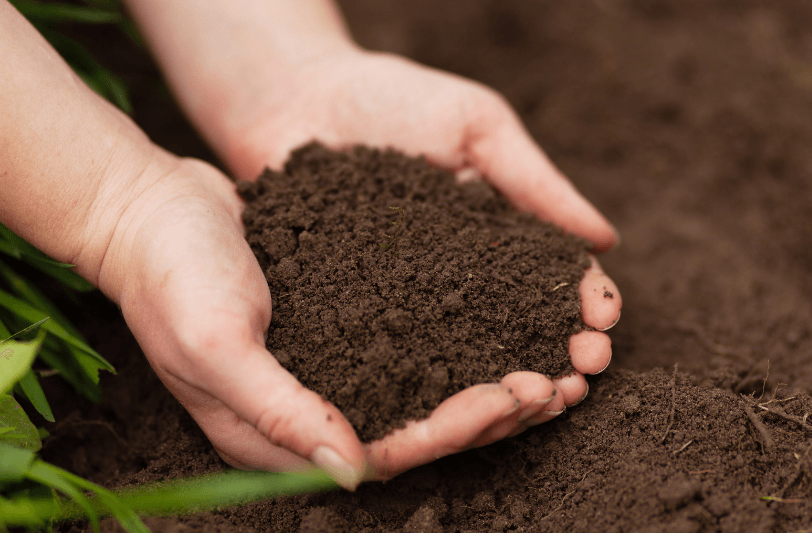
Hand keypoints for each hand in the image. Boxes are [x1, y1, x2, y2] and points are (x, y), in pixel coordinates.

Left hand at [207, 49, 621, 480]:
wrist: (296, 99)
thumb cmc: (392, 99)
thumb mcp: (476, 127)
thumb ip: (533, 181)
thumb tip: (605, 240)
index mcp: (497, 232)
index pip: (555, 276)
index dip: (585, 302)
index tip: (602, 323)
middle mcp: (460, 275)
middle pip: (522, 325)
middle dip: (560, 351)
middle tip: (582, 372)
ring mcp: (411, 297)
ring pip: (470, 350)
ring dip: (511, 378)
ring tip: (538, 397)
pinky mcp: (360, 310)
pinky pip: (400, 350)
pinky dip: (436, 380)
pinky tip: (459, 400)